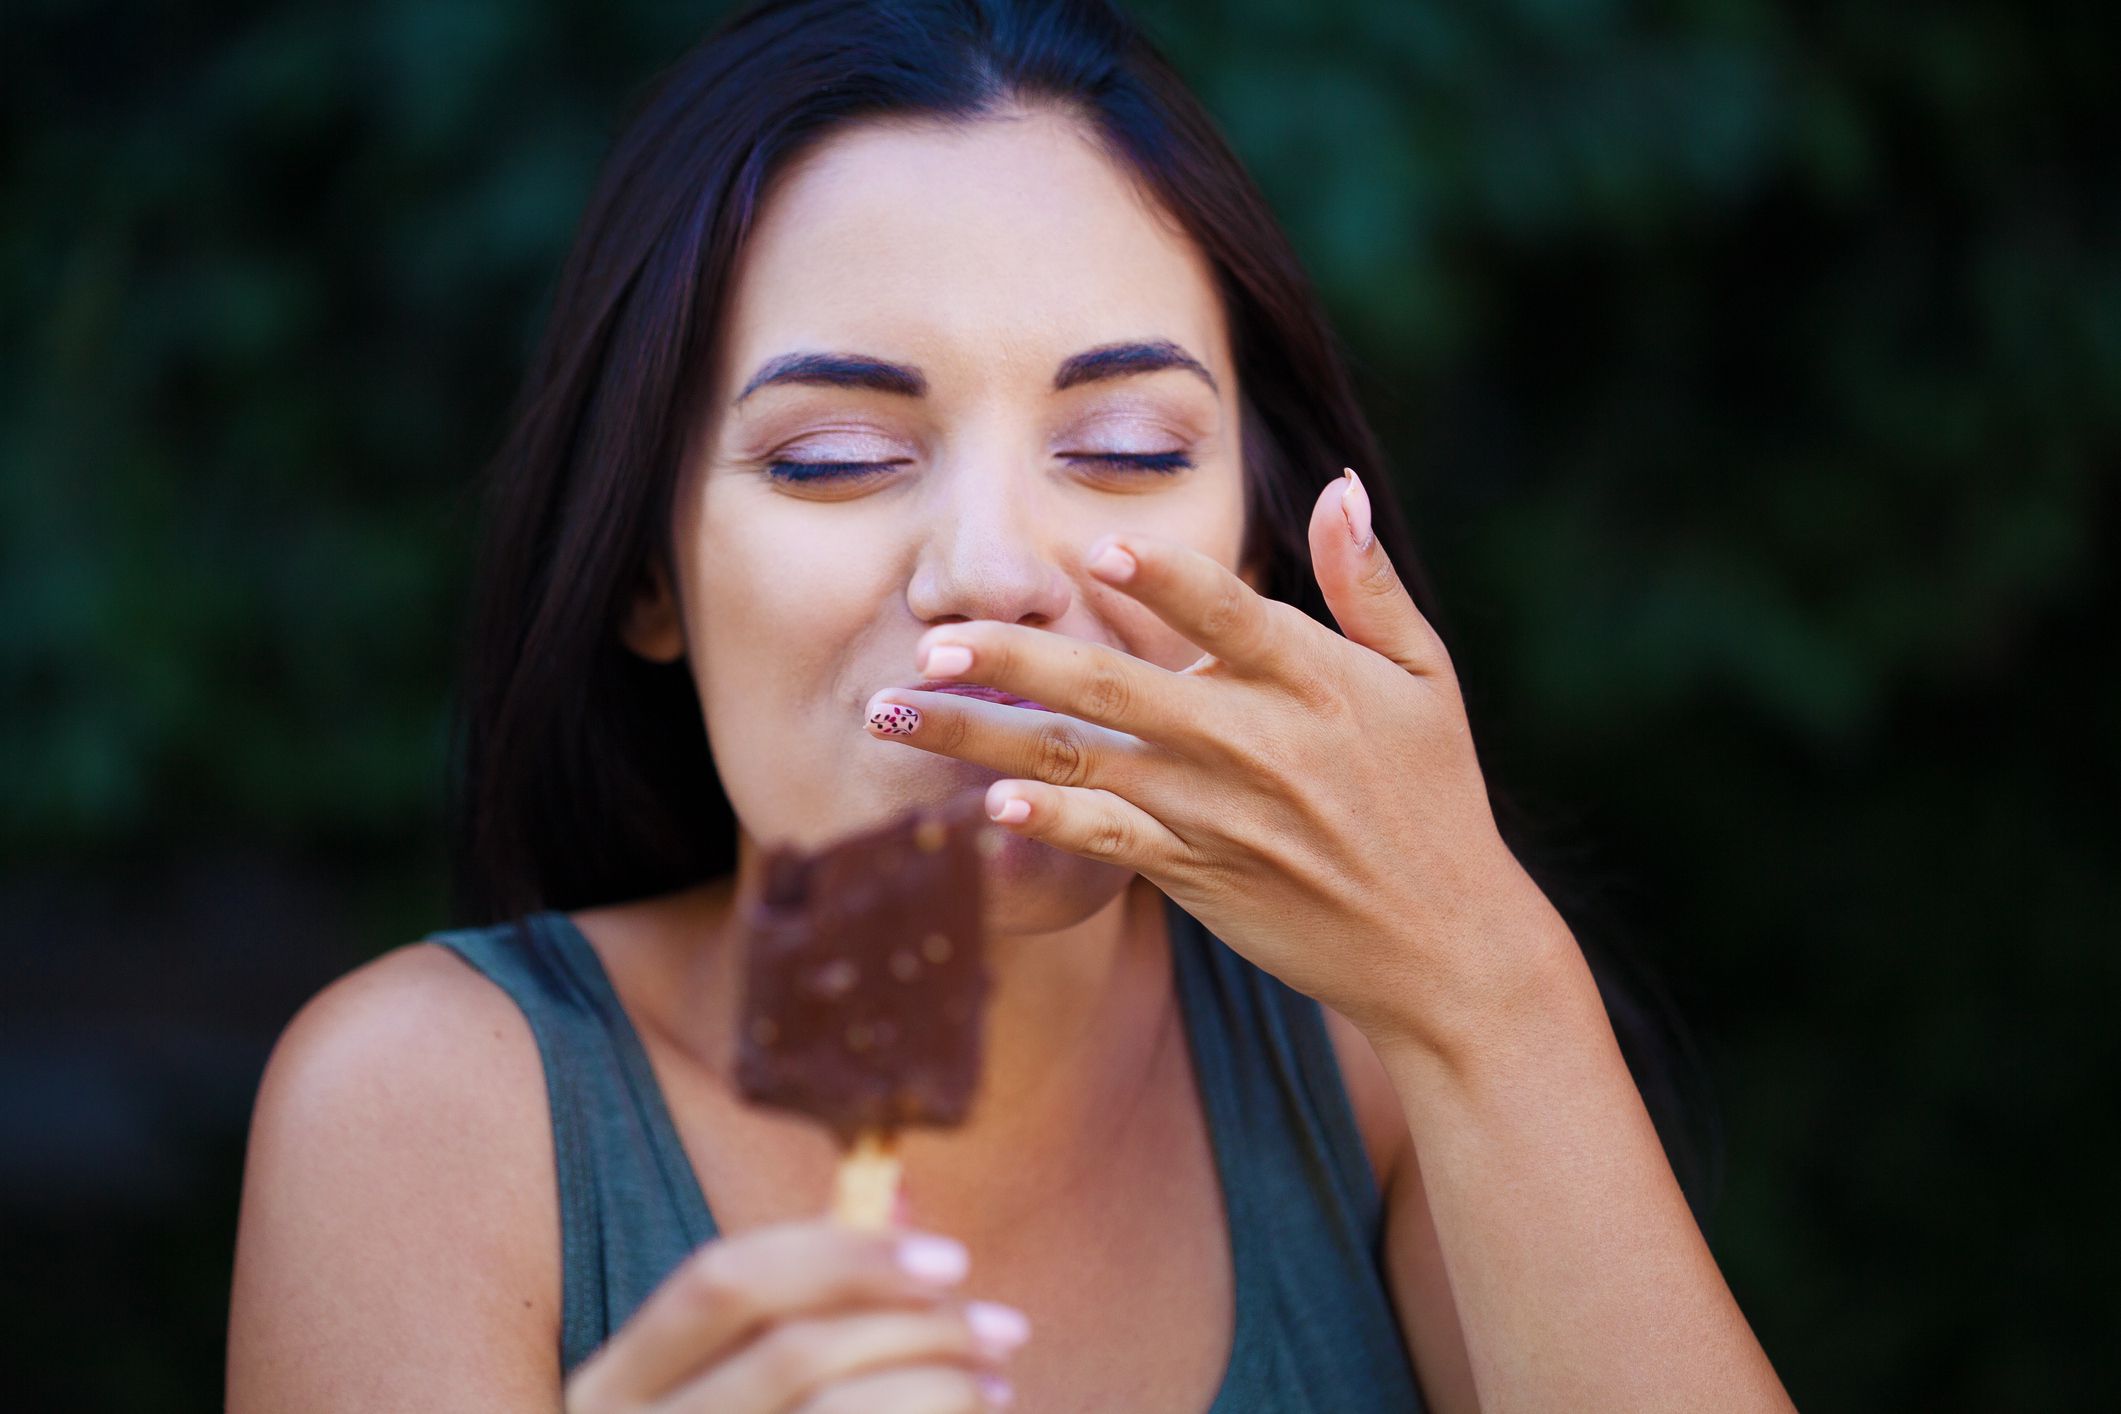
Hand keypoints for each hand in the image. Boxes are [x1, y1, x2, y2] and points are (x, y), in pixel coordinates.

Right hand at [564, 1218, 1025, 1412]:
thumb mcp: (740, 1372)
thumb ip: (811, 1295)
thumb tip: (899, 1200)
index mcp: (615, 1382)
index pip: (723, 1281)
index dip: (842, 1255)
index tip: (952, 1257)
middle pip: (790, 1355)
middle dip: (916, 1327)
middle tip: (1005, 1327)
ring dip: (936, 1389)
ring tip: (996, 1382)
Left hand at [861, 468, 1568, 1048]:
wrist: (1442, 944)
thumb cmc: (1433, 796)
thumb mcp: (1423, 676)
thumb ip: (1366, 581)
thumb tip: (1338, 486)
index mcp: (1311, 677)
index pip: (1230, 614)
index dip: (1168, 581)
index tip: (1097, 548)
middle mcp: (1255, 742)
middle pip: (1116, 688)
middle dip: (1013, 659)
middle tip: (929, 637)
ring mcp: (1217, 813)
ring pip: (1080, 763)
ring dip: (978, 737)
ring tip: (892, 713)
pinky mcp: (1196, 873)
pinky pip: (1107, 844)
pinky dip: (1048, 823)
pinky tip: (981, 807)